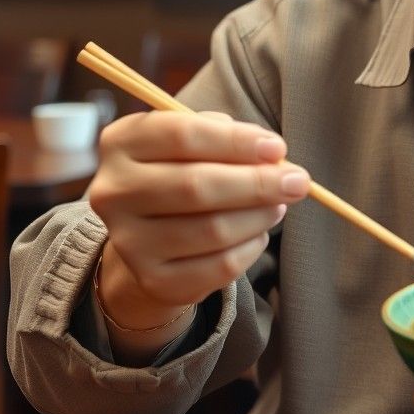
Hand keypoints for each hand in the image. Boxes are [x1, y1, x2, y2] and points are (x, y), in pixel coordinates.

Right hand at [88, 110, 310, 326]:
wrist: (152, 231)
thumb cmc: (184, 168)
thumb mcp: (195, 140)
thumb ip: (227, 136)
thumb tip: (273, 155)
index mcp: (122, 142)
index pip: (182, 135)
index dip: (236, 141)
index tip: (277, 147)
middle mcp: (114, 191)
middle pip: (196, 186)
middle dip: (258, 183)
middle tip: (299, 181)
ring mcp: (128, 241)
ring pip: (212, 230)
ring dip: (259, 215)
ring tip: (279, 204)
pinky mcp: (152, 279)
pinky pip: (218, 266)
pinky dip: (251, 247)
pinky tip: (259, 231)